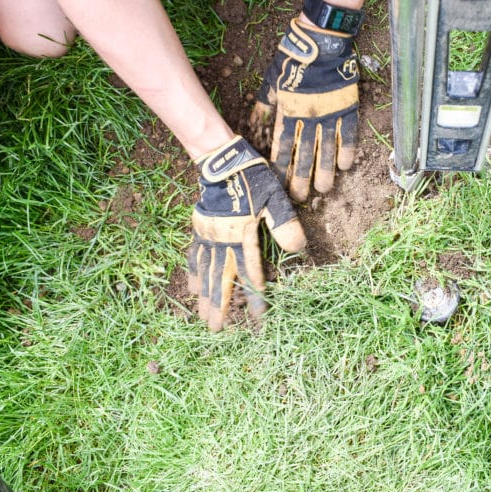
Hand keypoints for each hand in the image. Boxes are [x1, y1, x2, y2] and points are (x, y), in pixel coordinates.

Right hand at [187, 136, 305, 330]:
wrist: (222, 160)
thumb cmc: (252, 178)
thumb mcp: (275, 198)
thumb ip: (284, 224)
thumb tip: (299, 249)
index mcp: (242, 235)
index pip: (250, 271)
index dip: (255, 294)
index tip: (258, 317)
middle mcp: (222, 240)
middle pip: (221, 279)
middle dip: (220, 306)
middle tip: (217, 331)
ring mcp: (208, 236)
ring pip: (205, 273)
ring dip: (204, 297)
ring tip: (203, 319)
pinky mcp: (199, 229)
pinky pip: (193, 256)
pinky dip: (192, 274)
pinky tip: (191, 289)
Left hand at [250, 18, 358, 201]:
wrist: (321, 42)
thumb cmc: (292, 61)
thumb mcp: (271, 83)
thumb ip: (263, 107)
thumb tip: (252, 126)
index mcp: (287, 112)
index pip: (282, 146)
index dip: (280, 166)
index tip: (277, 183)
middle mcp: (308, 118)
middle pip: (304, 154)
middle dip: (301, 177)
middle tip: (299, 196)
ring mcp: (329, 114)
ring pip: (326, 150)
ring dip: (324, 171)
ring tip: (323, 189)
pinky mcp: (346, 108)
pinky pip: (347, 134)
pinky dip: (346, 151)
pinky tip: (345, 167)